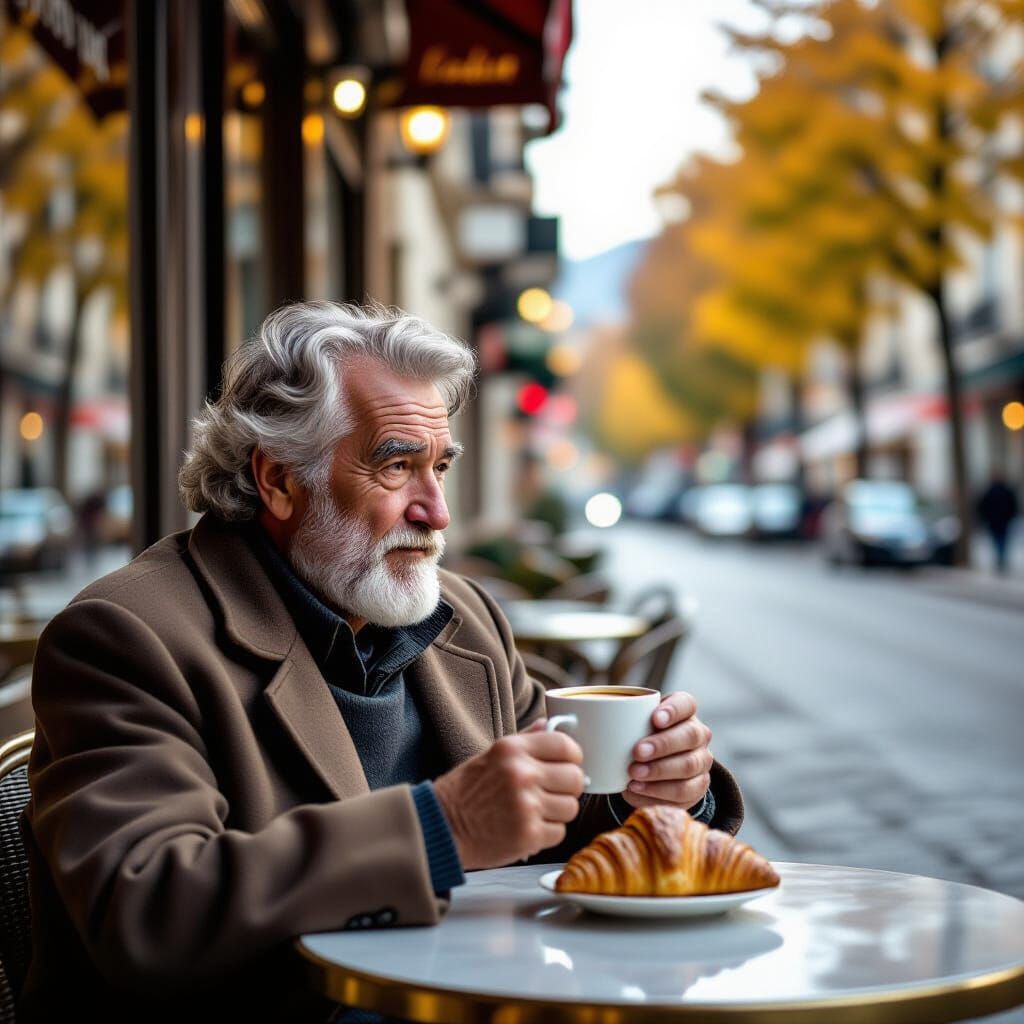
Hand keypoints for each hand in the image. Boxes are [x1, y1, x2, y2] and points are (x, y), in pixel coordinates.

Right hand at [433, 721, 584, 868]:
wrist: (440, 826)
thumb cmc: (465, 791)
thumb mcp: (492, 755)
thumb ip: (525, 740)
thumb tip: (548, 725)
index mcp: (512, 749)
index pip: (565, 745)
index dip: (572, 756)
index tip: (568, 764)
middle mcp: (521, 774)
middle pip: (575, 778)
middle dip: (567, 787)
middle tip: (551, 791)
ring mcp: (526, 806)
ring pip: (571, 807)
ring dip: (557, 812)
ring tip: (534, 811)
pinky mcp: (528, 835)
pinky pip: (559, 832)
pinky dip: (547, 833)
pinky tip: (526, 827)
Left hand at [621, 692, 712, 810]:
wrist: (657, 767)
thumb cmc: (640, 737)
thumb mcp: (633, 724)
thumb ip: (618, 718)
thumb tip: (576, 719)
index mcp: (684, 712)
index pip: (686, 703)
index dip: (673, 710)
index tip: (654, 718)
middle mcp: (698, 735)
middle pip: (690, 736)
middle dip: (662, 744)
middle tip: (637, 752)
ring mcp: (701, 762)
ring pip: (688, 766)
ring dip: (659, 771)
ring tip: (633, 775)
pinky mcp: (697, 787)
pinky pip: (684, 793)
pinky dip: (658, 793)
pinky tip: (637, 790)